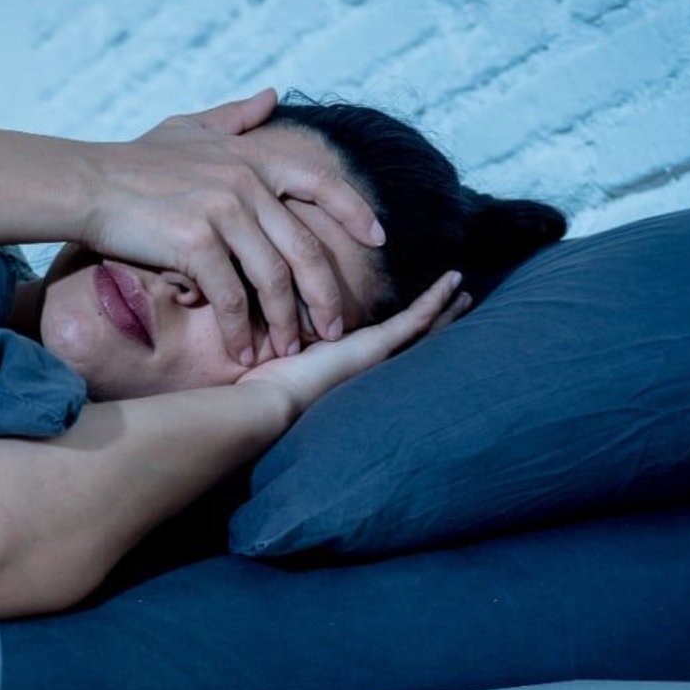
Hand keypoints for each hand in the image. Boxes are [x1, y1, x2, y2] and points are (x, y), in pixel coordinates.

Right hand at [80, 88, 383, 365]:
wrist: (86, 182)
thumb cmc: (132, 160)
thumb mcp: (188, 128)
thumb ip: (235, 117)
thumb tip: (272, 96)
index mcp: (251, 157)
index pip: (321, 182)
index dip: (354, 211)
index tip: (380, 238)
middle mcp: (245, 183)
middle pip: (305, 247)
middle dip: (325, 293)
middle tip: (335, 328)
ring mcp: (222, 211)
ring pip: (273, 278)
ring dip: (284, 322)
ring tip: (288, 351)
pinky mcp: (195, 242)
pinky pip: (230, 296)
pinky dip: (239, 329)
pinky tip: (242, 352)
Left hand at [235, 271, 470, 413]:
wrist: (260, 408)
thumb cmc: (248, 388)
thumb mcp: (261, 348)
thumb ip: (262, 331)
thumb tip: (225, 313)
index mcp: (338, 365)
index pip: (371, 343)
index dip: (392, 326)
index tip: (410, 311)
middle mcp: (361, 366)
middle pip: (407, 341)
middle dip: (433, 319)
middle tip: (459, 300)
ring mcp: (371, 358)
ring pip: (418, 331)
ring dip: (443, 309)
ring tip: (465, 290)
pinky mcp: (374, 349)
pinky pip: (413, 321)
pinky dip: (436, 300)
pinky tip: (455, 281)